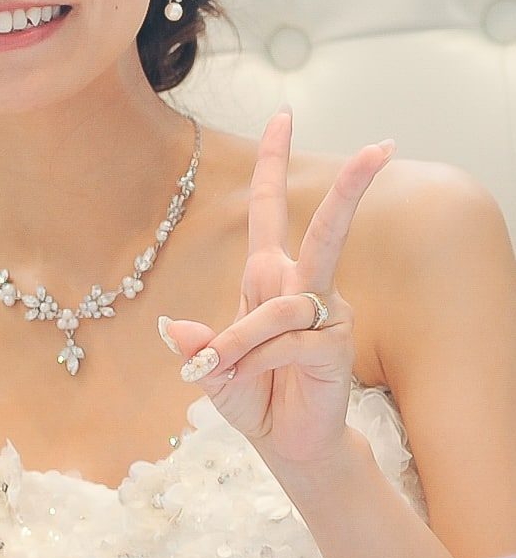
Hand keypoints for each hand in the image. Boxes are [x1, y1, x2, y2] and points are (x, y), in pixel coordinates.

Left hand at [161, 111, 392, 474]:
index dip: (275, 161)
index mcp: (268, 276)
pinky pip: (287, 341)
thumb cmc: (251, 394)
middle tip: (383, 144)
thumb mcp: (210, 367)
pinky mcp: (337, 344)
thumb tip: (174, 329)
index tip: (284, 114)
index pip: (272, 208)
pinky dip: (256, 361)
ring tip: (218, 369)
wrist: (286, 443)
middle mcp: (302, 285)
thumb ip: (197, 346)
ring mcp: (327, 313)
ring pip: (278, 307)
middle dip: (352, 187)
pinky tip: (249, 377)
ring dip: (239, 341)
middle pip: (327, 228)